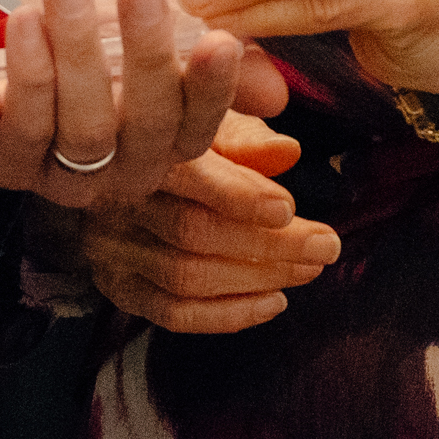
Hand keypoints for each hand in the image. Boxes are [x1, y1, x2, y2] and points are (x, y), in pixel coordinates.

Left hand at [0, 0, 279, 208]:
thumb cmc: (80, 31)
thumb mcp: (150, 29)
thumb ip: (209, 56)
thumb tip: (276, 96)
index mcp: (164, 143)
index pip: (200, 126)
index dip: (212, 89)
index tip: (219, 41)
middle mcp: (120, 171)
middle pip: (148, 126)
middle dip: (148, 55)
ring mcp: (60, 175)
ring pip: (85, 128)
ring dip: (79, 54)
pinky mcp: (3, 165)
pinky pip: (23, 127)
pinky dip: (26, 74)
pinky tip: (24, 24)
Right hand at [76, 112, 336, 333]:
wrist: (112, 172)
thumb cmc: (175, 140)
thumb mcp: (207, 123)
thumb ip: (247, 137)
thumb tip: (288, 152)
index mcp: (143, 149)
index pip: (189, 175)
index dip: (239, 196)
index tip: (288, 208)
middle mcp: (118, 200)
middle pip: (193, 232)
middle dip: (269, 244)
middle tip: (326, 246)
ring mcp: (112, 249)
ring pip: (186, 276)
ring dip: (258, 279)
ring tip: (308, 270)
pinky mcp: (119, 286)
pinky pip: (175, 315)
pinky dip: (230, 315)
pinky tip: (273, 302)